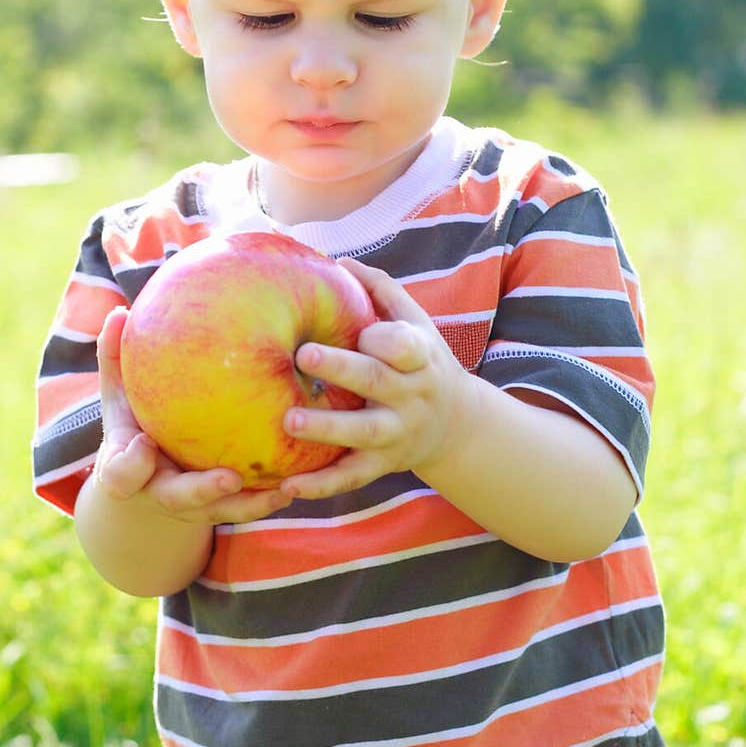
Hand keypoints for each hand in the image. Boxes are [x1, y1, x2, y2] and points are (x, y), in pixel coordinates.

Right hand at [94, 307, 292, 523]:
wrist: (145, 475)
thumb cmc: (134, 419)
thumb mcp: (119, 392)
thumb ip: (115, 357)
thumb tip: (119, 312)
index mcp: (128, 466)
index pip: (120, 474)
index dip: (129, 465)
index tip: (143, 443)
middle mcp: (159, 491)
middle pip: (177, 499)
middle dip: (202, 491)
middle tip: (228, 477)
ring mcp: (191, 506)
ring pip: (220, 512)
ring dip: (251, 504)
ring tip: (282, 488)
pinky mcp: (219, 508)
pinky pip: (247, 507)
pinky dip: (270, 497)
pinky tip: (300, 479)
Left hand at [278, 257, 470, 499]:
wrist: (457, 424)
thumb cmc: (421, 361)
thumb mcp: (415, 323)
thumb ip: (380, 291)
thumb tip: (337, 260)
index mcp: (418, 357)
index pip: (405, 346)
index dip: (383, 338)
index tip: (359, 330)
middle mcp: (410, 395)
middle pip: (376, 382)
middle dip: (341, 369)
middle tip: (302, 356)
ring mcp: (397, 432)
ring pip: (363, 432)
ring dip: (327, 428)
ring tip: (289, 422)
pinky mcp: (383, 464)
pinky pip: (351, 477)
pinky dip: (321, 485)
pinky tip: (288, 486)